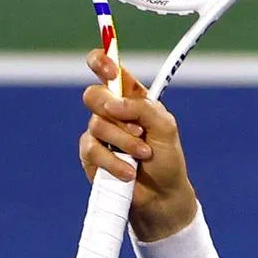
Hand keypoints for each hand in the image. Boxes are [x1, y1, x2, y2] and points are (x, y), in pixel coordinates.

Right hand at [79, 49, 197, 239]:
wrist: (161, 196)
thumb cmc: (167, 159)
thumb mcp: (166, 128)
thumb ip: (144, 109)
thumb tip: (114, 104)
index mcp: (132, 98)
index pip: (110, 71)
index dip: (103, 62)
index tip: (109, 68)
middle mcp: (112, 112)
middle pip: (93, 95)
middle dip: (111, 109)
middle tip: (136, 126)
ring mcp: (99, 133)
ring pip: (97, 125)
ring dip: (125, 142)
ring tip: (144, 155)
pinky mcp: (90, 155)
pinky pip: (93, 150)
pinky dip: (114, 161)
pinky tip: (129, 171)